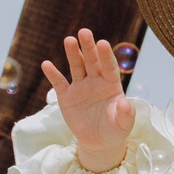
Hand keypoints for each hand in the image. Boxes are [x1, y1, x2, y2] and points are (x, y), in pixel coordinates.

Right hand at [40, 30, 136, 173]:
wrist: (98, 142)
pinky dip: (53, 74)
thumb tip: (126, 103)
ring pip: (76, 66)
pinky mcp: (66, 96)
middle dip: (88, 47)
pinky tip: (46, 64)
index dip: (106, 55)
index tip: (102, 43)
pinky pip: (59, 83)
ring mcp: (80, 87)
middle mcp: (95, 81)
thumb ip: (126, 114)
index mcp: (111, 84)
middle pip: (92, 61)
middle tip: (84, 32)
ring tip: (69, 40)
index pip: (109, 66)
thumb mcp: (122, 125)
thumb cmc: (114, 130)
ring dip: (73, 54)